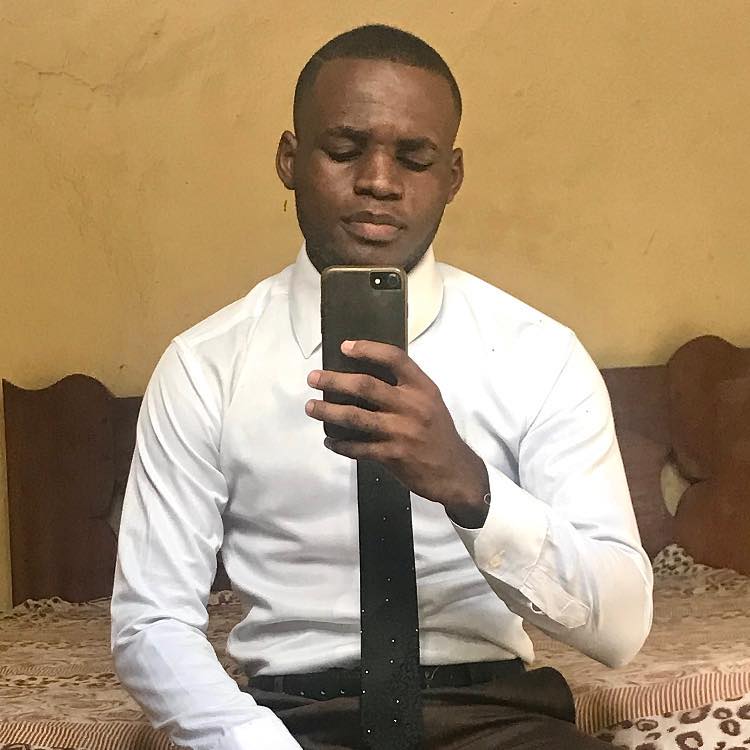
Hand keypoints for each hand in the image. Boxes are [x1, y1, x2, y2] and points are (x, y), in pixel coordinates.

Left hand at [305, 340, 489, 526]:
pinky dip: (340, 444)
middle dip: (334, 381)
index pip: (394, 358)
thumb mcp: (430, 402)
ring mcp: (401, 431)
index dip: (368, 349)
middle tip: (313, 378)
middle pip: (365, 386)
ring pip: (355, 417)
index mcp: (422, 388)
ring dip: (328, 411)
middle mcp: (412, 406)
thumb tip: (364, 376)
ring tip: (311, 407)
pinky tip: (330, 441)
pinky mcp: (392, 455)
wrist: (454, 472)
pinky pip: (357, 447)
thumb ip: (405, 388)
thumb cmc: (438, 432)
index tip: (345, 347)